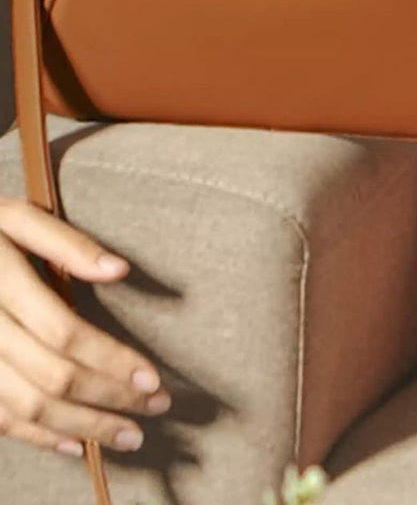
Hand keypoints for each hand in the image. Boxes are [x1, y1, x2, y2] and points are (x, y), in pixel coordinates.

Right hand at [0, 196, 170, 457]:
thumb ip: (67, 243)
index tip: (152, 376)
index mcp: (1, 282)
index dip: (111, 359)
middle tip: (157, 405)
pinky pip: (1, 419)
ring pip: (29, 407)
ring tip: (130, 435)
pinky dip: (41, 437)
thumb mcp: (16, 218)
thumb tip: (119, 270)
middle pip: (52, 377)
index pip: (64, 332)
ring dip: (84, 426)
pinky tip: (76, 443)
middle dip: (110, 398)